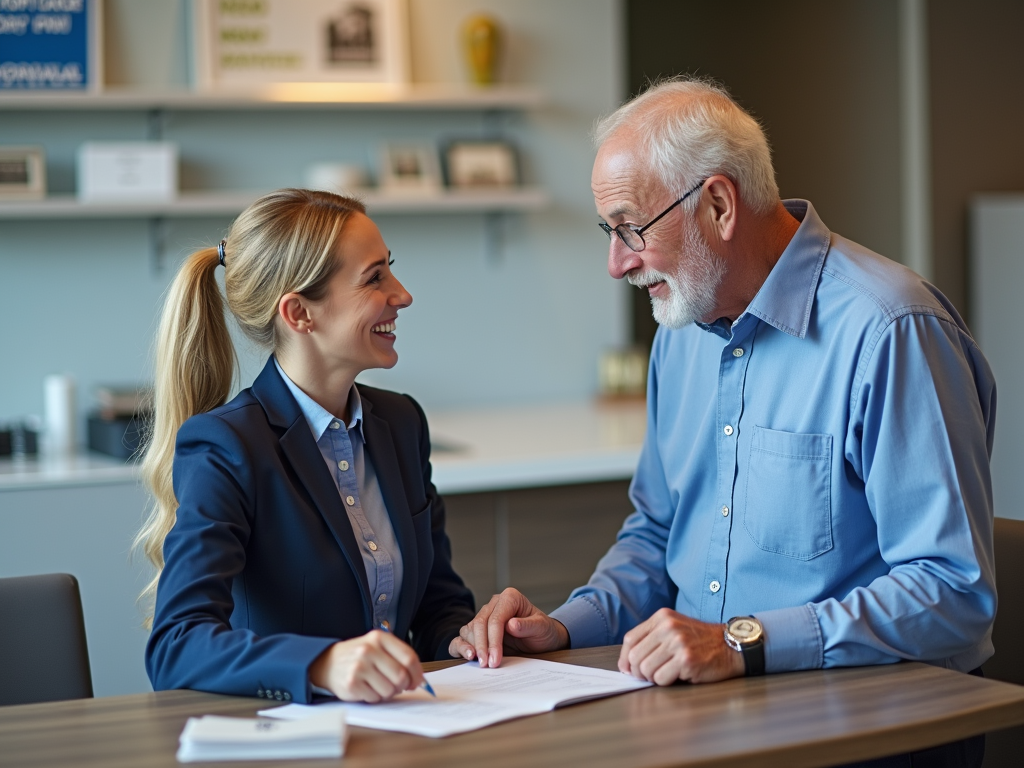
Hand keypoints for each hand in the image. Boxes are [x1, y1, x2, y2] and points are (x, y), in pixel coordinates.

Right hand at [309, 630, 424, 701]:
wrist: (328, 662)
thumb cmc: (359, 656)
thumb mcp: (378, 647)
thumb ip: (398, 657)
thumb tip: (419, 679)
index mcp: (379, 638)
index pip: (408, 658)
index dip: (417, 673)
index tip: (418, 682)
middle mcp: (369, 650)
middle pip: (401, 676)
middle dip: (403, 685)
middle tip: (398, 686)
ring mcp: (359, 667)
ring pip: (389, 690)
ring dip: (388, 692)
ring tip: (378, 685)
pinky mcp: (352, 683)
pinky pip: (375, 698)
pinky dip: (374, 697)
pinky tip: (367, 688)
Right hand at [448, 587, 569, 667]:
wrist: (543, 639)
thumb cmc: (543, 631)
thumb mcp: (542, 628)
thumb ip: (528, 625)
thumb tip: (511, 624)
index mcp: (509, 598)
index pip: (495, 618)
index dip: (493, 640)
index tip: (495, 658)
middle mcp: (494, 605)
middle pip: (479, 623)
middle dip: (482, 645)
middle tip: (487, 664)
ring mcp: (484, 617)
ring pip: (469, 630)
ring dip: (472, 647)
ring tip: (480, 662)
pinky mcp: (478, 631)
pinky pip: (463, 637)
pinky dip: (461, 646)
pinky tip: (467, 655)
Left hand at [618, 608, 744, 684]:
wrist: (731, 645)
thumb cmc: (700, 641)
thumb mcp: (675, 628)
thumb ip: (652, 639)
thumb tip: (627, 664)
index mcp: (662, 618)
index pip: (630, 639)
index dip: (625, 658)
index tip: (628, 669)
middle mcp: (668, 627)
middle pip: (635, 656)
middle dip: (639, 672)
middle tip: (650, 676)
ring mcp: (678, 643)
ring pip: (646, 669)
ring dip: (654, 678)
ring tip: (667, 674)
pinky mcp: (687, 660)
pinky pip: (661, 678)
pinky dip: (666, 683)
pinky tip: (678, 676)